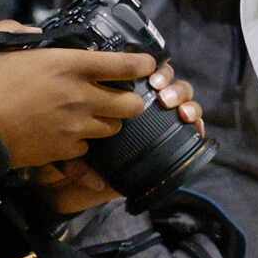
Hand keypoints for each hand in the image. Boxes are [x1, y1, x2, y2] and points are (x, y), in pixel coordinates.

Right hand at [0, 21, 160, 170]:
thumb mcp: (1, 46)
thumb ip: (24, 35)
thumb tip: (35, 34)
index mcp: (67, 65)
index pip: (124, 64)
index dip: (142, 64)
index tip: (147, 64)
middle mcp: (79, 96)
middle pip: (132, 104)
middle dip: (130, 100)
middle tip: (120, 96)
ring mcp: (74, 126)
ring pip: (113, 128)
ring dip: (106, 122)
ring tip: (90, 116)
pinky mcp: (63, 150)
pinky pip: (87, 148)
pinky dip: (81, 142)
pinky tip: (67, 134)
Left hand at [22, 62, 204, 215]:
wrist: (68, 189)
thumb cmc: (63, 156)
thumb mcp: (61, 133)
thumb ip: (73, 124)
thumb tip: (96, 112)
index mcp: (116, 95)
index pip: (143, 71)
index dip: (152, 68)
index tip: (147, 74)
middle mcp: (141, 107)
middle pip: (167, 82)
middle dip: (170, 82)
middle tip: (161, 92)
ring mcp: (159, 124)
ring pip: (183, 99)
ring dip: (184, 98)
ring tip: (176, 107)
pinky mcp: (172, 144)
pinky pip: (192, 129)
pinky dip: (197, 123)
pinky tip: (191, 123)